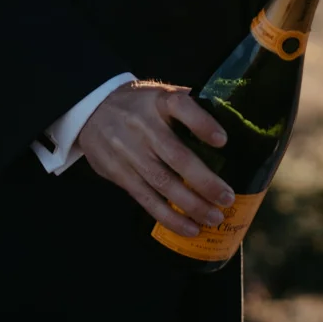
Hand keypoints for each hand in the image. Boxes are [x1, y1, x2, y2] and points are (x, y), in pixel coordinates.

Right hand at [73, 80, 233, 232]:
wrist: (91, 109)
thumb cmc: (138, 104)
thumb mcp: (160, 94)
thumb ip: (188, 105)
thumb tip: (230, 118)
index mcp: (159, 101)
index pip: (181, 107)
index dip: (202, 123)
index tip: (223, 140)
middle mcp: (143, 125)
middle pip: (176, 156)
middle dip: (204, 181)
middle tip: (227, 198)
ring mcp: (129, 151)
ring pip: (162, 183)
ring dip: (191, 204)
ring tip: (214, 218)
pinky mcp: (119, 173)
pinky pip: (146, 199)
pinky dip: (169, 217)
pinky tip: (189, 227)